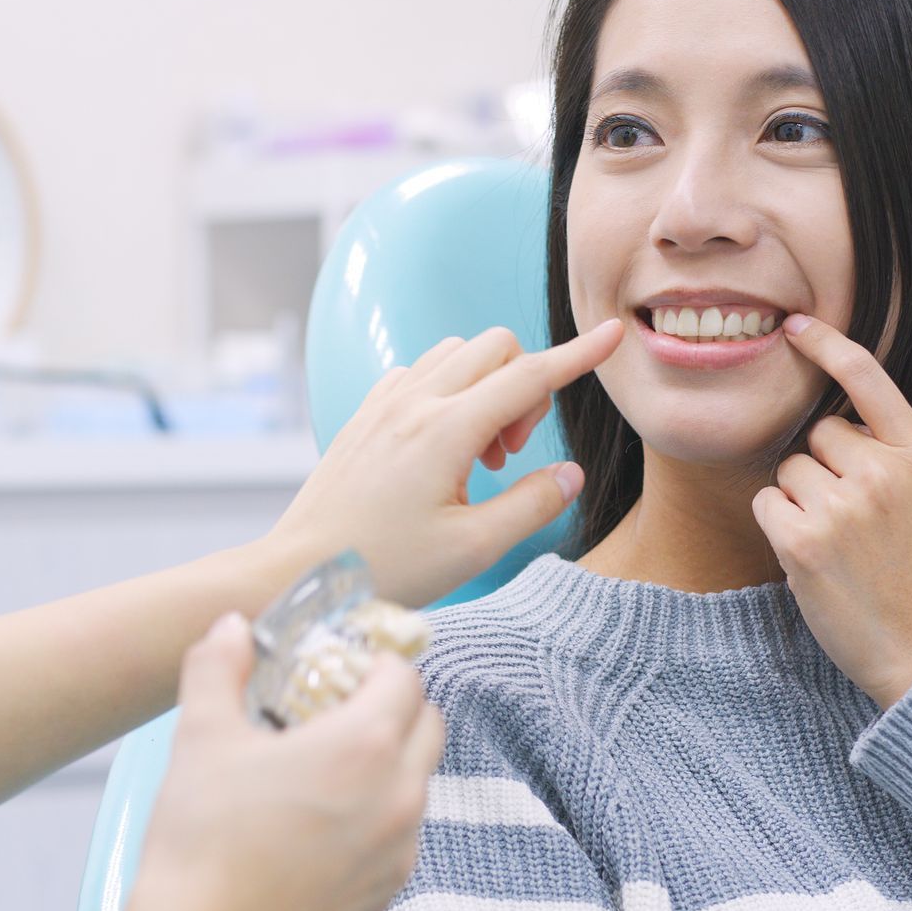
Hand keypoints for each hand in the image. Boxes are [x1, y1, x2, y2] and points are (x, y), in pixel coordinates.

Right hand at [118, 613, 442, 910]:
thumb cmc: (202, 843)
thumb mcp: (201, 737)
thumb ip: (219, 667)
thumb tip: (232, 628)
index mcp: (365, 746)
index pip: (404, 677)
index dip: (373, 662)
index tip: (338, 667)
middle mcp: (398, 795)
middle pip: (427, 724)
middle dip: (392, 706)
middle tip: (336, 709)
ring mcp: (400, 848)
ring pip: (418, 780)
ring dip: (388, 761)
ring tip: (324, 767)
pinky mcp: (389, 890)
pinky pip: (402, 832)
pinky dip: (378, 812)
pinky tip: (322, 820)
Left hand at [271, 319, 624, 606]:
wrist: (298, 575)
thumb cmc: (384, 569)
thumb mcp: (473, 548)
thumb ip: (531, 504)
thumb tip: (570, 475)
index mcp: (446, 431)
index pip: (530, 375)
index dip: (579, 356)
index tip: (612, 336)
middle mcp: (414, 403)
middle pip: (496, 349)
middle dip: (525, 388)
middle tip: (510, 455)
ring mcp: (383, 405)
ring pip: (456, 354)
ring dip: (485, 387)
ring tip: (477, 456)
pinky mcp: (364, 416)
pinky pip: (420, 374)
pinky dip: (448, 392)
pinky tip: (441, 449)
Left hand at [751, 314, 911, 708]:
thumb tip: (873, 419)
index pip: (868, 379)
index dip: (827, 345)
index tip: (795, 326)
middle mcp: (884, 473)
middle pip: (818, 435)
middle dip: (824, 469)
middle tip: (852, 520)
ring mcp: (842, 507)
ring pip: (789, 471)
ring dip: (801, 502)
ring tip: (839, 545)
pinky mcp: (803, 542)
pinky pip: (768, 504)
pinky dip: (780, 528)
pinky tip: (813, 558)